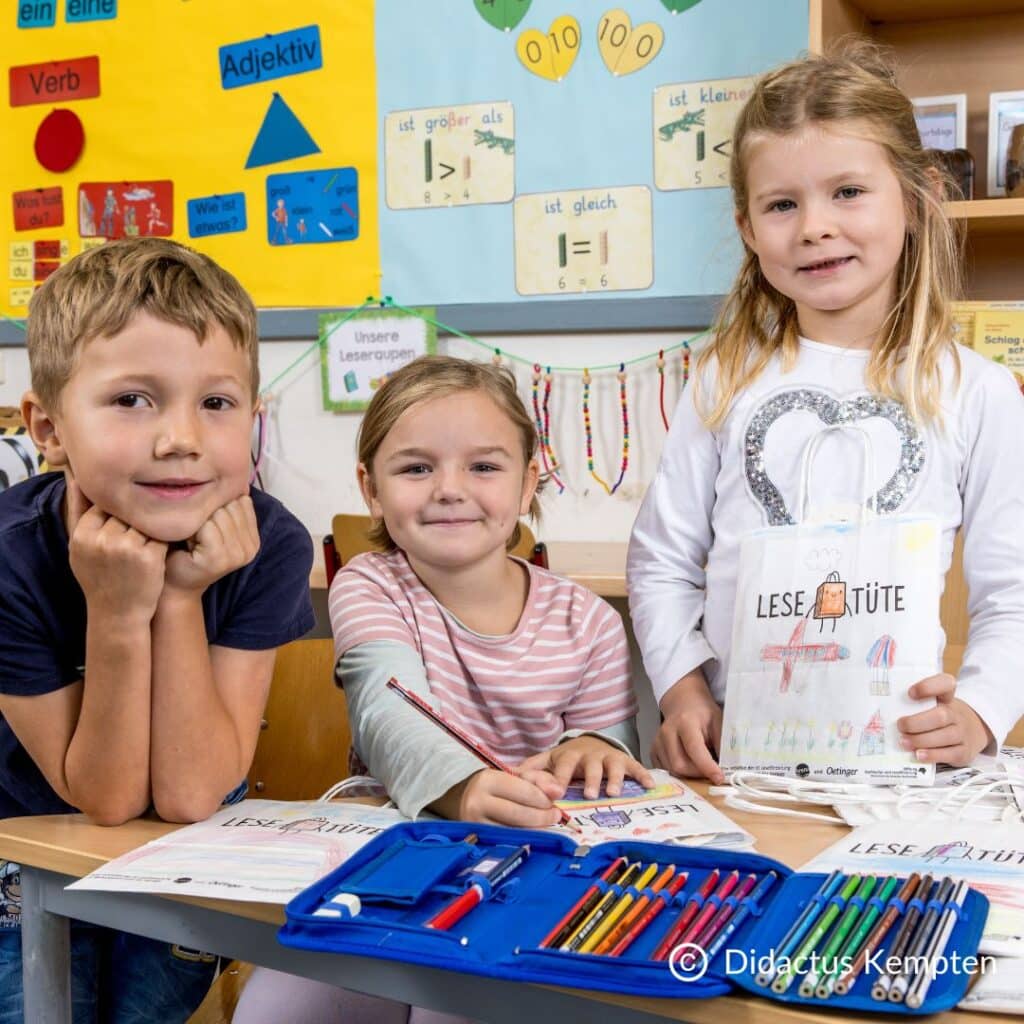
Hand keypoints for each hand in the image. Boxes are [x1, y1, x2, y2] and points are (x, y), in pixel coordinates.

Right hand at [66, 477, 166, 622]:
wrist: (117, 615)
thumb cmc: (98, 578)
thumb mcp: (79, 547)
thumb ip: (78, 511)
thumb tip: (76, 475)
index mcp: (83, 535)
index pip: (106, 504)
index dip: (118, 512)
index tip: (124, 522)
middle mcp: (103, 540)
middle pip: (127, 511)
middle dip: (135, 517)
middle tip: (142, 526)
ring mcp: (127, 548)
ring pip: (146, 520)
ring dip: (151, 526)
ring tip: (151, 537)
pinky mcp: (150, 556)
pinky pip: (161, 533)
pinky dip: (164, 537)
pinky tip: (164, 545)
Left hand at [164, 496, 259, 593]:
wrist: (177, 584)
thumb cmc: (191, 550)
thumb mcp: (218, 526)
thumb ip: (230, 506)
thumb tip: (237, 477)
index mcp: (255, 538)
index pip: (242, 501)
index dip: (220, 507)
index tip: (210, 527)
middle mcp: (252, 548)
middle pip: (230, 505)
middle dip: (209, 514)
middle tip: (200, 535)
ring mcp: (237, 555)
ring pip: (219, 514)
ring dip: (200, 522)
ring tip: (195, 539)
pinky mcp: (219, 558)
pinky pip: (207, 526)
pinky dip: (192, 531)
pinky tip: (190, 545)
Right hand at [444, 769, 564, 827]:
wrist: (459, 801)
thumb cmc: (491, 786)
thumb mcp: (511, 775)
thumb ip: (537, 778)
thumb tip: (558, 792)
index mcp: (487, 779)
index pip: (524, 791)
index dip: (544, 799)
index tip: (554, 802)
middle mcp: (478, 801)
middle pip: (520, 814)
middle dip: (543, 816)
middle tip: (555, 815)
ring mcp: (475, 824)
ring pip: (514, 831)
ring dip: (536, 829)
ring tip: (546, 823)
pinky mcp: (477, 839)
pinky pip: (507, 841)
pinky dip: (523, 837)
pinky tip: (531, 833)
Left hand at [517, 736, 654, 799]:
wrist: (591, 742)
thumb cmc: (568, 758)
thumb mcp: (549, 760)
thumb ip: (532, 769)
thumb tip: (510, 776)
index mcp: (569, 755)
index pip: (563, 766)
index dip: (560, 778)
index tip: (556, 793)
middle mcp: (590, 755)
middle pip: (591, 767)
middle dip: (590, 779)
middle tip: (589, 794)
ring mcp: (608, 757)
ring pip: (613, 766)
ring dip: (613, 779)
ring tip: (613, 793)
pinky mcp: (625, 762)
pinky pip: (635, 768)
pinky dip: (643, 775)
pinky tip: (650, 785)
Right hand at [651, 670, 723, 784]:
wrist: (683, 702)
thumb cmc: (702, 712)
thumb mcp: (718, 722)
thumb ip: (722, 744)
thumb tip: (728, 768)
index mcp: (685, 722)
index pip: (694, 749)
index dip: (707, 767)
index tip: (719, 778)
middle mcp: (667, 732)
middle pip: (680, 765)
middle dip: (698, 774)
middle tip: (711, 772)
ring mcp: (658, 742)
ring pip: (672, 770)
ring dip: (689, 775)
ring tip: (701, 766)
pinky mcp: (654, 750)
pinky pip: (666, 771)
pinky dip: (679, 774)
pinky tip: (689, 765)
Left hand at [897, 674, 991, 765]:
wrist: (971, 731)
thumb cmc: (939, 716)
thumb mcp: (931, 705)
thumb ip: (912, 704)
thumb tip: (881, 710)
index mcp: (946, 698)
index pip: (945, 684)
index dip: (929, 687)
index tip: (910, 693)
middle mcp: (956, 714)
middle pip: (941, 715)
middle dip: (917, 722)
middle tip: (900, 726)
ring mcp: (962, 733)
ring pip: (946, 735)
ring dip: (921, 740)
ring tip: (903, 742)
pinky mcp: (964, 752)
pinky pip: (951, 754)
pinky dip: (933, 755)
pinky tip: (918, 755)